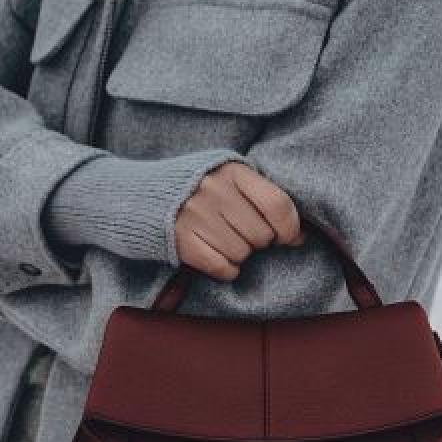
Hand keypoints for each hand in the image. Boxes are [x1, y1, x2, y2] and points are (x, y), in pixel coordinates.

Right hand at [175, 161, 305, 280]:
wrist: (143, 195)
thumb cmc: (199, 188)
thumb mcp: (230, 176)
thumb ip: (263, 197)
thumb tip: (298, 236)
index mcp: (233, 171)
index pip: (277, 204)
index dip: (290, 228)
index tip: (288, 237)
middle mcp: (215, 192)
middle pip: (261, 235)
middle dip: (259, 241)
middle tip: (242, 233)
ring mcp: (196, 216)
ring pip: (242, 254)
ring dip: (239, 255)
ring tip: (223, 239)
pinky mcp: (182, 241)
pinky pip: (222, 268)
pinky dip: (226, 269)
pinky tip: (216, 255)